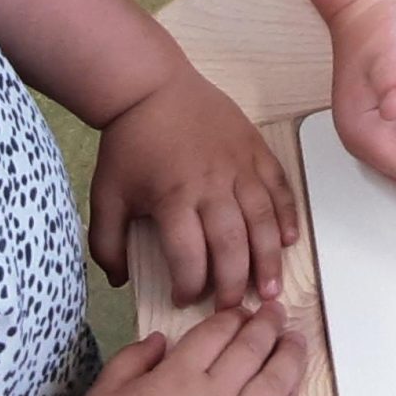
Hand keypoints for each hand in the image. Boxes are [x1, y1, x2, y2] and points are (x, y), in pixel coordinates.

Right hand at [87, 303, 310, 395]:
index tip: (242, 311)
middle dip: (267, 326)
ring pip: (273, 384)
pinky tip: (291, 388)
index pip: (215, 333)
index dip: (232, 317)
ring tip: (295, 342)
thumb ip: (130, 361)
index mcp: (177, 378)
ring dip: (288, 358)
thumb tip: (158, 341)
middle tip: (276, 313)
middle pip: (250, 350)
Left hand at [92, 65, 299, 309]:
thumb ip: (106, 244)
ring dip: (270, 257)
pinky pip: (278, 186)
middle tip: (235, 308)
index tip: (185, 300)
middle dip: (236, 283)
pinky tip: (289, 239)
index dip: (189, 287)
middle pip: (233, 244)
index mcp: (174, 198)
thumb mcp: (105, 195)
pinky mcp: (255, 148)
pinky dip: (287, 214)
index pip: (190, 256)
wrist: (152, 86)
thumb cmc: (130, 143)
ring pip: (263, 219)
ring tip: (272, 288)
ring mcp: (239, 165)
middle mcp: (212, 185)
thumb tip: (119, 280)